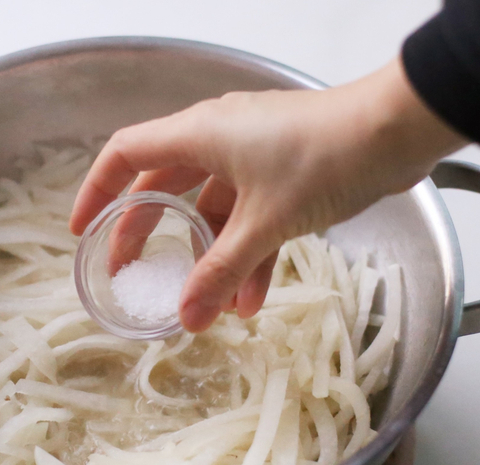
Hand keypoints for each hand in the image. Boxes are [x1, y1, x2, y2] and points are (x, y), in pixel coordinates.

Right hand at [70, 56, 467, 331]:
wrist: (395, 131)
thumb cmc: (325, 157)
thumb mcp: (265, 223)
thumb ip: (222, 272)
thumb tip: (188, 317)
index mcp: (198, 134)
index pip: (125, 155)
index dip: (97, 191)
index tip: (84, 230)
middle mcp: (217, 138)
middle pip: (164, 188)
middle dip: (151, 236)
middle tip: (138, 275)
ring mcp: (251, 153)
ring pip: (212, 209)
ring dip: (210, 256)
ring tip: (210, 307)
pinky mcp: (282, 170)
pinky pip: (250, 214)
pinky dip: (247, 252)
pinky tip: (253, 296)